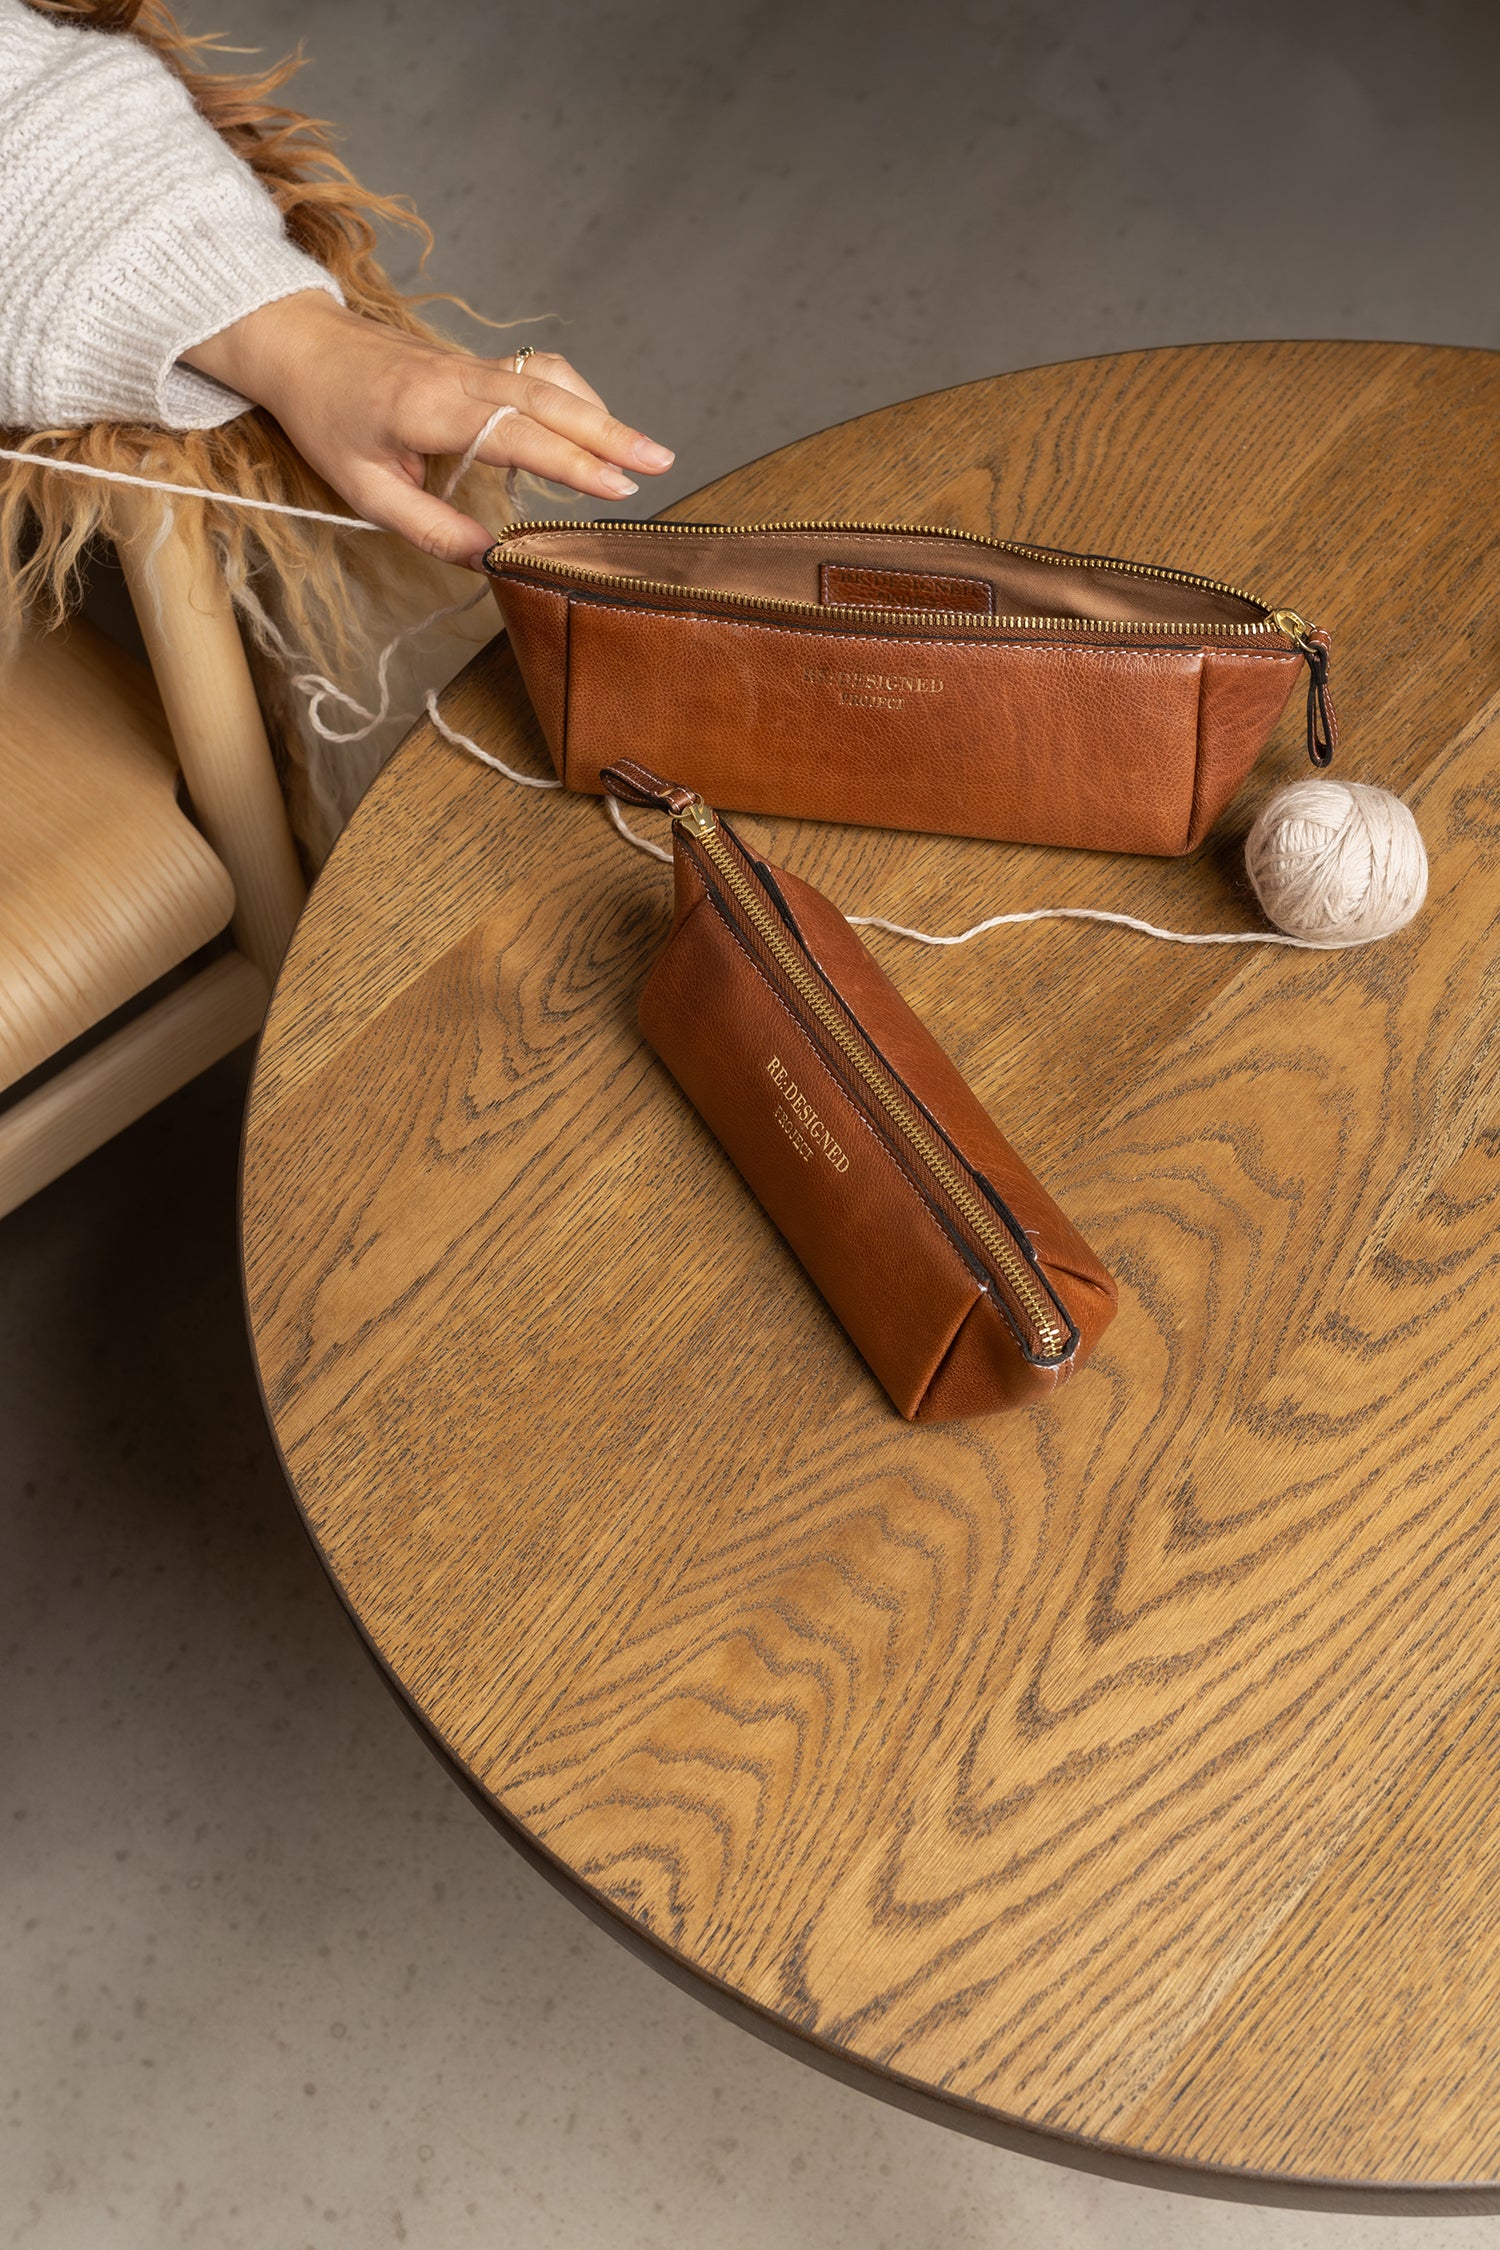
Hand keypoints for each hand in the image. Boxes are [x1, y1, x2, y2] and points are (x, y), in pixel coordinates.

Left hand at [182, 289, 673, 566]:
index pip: (516, 433)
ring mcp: (472, 365)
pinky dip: (574, 397)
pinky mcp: (477, 364)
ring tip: (642, 452)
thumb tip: (489, 560)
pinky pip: (537, 375)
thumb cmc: (327, 417)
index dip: (570, 460)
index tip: (615, 487)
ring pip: (550, 381)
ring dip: (601, 412)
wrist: (301, 345)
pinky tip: (593, 424)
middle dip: (610, 431)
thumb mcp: (364, 490)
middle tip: (660, 462)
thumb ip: (430, 528)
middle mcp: (462, 378)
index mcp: (431, 409)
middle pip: (550, 399)